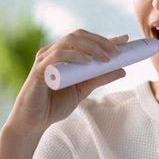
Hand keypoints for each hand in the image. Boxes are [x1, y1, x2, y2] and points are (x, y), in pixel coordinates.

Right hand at [2, 29, 128, 137]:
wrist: (33, 123)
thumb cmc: (54, 106)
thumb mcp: (83, 90)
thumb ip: (99, 79)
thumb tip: (122, 70)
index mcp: (63, 55)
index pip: (85, 40)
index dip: (105, 39)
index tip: (125, 40)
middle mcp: (53, 52)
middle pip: (78, 35)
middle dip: (100, 41)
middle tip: (117, 53)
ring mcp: (45, 58)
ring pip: (69, 41)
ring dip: (91, 47)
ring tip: (106, 58)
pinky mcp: (39, 69)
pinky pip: (58, 55)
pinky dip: (74, 55)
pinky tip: (87, 61)